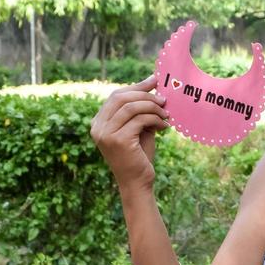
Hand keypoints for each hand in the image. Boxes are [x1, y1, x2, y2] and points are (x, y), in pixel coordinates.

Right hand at [89, 75, 169, 190]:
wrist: (137, 184)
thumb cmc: (138, 157)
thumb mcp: (137, 129)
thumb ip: (139, 110)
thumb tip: (152, 84)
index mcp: (98, 123)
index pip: (116, 96)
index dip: (136, 87)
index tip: (154, 81)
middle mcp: (98, 127)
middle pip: (121, 97)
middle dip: (145, 94)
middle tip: (163, 98)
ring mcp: (106, 134)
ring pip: (131, 107)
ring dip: (152, 107)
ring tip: (166, 113)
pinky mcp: (118, 140)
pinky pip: (139, 120)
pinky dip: (155, 119)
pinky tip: (164, 126)